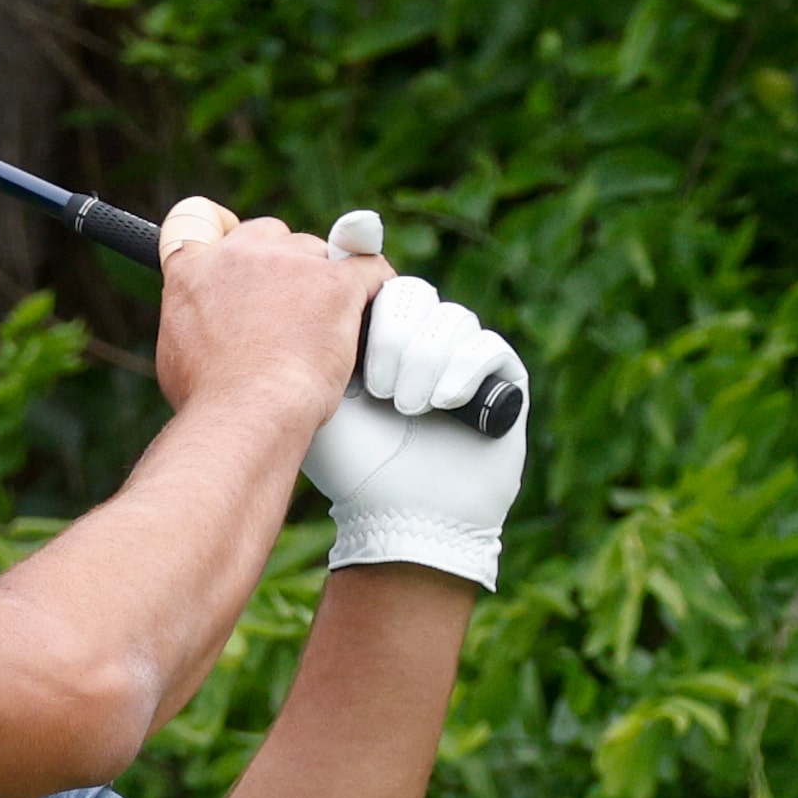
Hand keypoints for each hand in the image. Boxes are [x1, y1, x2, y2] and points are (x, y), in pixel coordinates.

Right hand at [155, 196, 389, 428]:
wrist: (244, 410)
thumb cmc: (210, 396)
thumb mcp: (176, 348)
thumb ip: (192, 317)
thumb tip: (208, 324)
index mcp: (193, 269)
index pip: (198, 218)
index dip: (224, 235)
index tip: (239, 252)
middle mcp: (238, 254)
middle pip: (272, 235)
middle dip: (284, 264)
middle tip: (290, 310)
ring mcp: (289, 262)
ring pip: (320, 254)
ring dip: (324, 283)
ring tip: (326, 329)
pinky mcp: (335, 282)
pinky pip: (368, 267)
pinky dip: (374, 284)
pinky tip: (373, 307)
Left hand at [299, 211, 529, 589]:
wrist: (401, 518)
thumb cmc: (350, 465)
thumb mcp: (313, 396)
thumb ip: (305, 341)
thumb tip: (293, 280)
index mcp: (377, 338)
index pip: (377, 285)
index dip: (366, 292)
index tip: (350, 314)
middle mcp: (422, 341)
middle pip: (414, 294)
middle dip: (392, 337)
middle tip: (376, 388)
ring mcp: (464, 358)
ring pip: (451, 318)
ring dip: (423, 361)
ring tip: (405, 409)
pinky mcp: (503, 381)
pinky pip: (487, 346)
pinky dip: (462, 369)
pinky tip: (441, 403)